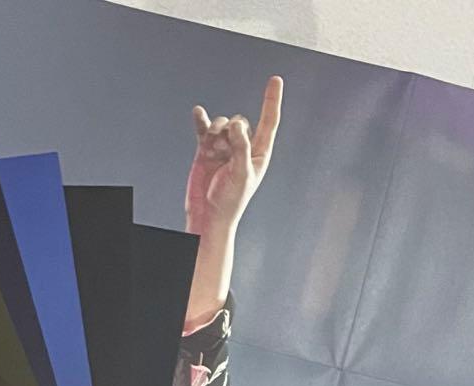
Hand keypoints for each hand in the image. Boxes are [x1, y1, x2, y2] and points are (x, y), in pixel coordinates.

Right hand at [184, 75, 282, 236]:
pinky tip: (198, 112)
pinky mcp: (206, 151)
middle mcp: (242, 148)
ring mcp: (224, 148)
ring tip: (212, 146)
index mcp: (258, 154)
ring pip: (222, 124)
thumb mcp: (241, 174)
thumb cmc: (230, 201)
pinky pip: (205, 129)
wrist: (208, 216)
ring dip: (216, 130)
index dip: (271, 100)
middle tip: (226, 147)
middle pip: (240, 121)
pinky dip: (202, 120)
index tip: (275, 80)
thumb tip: (236, 125)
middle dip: (232, 129)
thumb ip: (241, 147)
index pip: (268, 122)